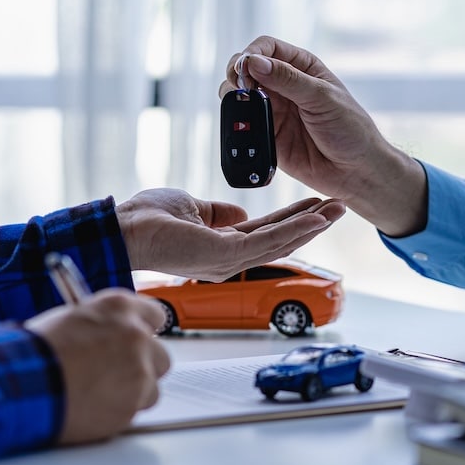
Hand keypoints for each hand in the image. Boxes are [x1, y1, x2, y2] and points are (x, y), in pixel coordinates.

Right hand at [24, 289, 170, 443]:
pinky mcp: (132, 404)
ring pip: (150, 387)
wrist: (23, 385)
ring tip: (98, 394)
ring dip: (132, 392)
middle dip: (144, 365)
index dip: (145, 330)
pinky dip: (118, 412)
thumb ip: (102, 326)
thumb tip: (113, 335)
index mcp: (120, 308)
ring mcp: (139, 372)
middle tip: (118, 373)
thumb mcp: (70, 319)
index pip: (155, 315)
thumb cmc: (36, 352)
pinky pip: (134, 410)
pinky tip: (92, 408)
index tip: (138, 341)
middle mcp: (136, 336)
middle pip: (160, 355)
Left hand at [115, 188, 345, 281]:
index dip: (294, 218)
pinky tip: (315, 218)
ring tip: (337, 209)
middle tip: (340, 205)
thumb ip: (219, 213)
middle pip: (281, 239)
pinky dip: (294, 229)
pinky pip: (267, 241)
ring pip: (280, 242)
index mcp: (224, 247)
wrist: (124, 228)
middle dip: (313, 222)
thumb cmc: (148, 219)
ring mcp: (229, 261)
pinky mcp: (224, 255)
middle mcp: (230, 260)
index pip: (268, 232)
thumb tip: (239, 213)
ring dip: (311, 225)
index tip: (317, 203)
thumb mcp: (192, 207)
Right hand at [219, 36, 427, 236]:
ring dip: (233, 97)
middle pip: (247, 68)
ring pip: (240, 95)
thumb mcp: (322, 98)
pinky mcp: (268, 135)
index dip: (252, 53)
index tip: (246, 67)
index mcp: (302, 68)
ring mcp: (274, 110)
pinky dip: (236, 122)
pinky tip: (243, 125)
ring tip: (242, 106)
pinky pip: (243, 124)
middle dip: (237, 73)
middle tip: (241, 87)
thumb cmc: (350, 129)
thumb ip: (288, 79)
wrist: (356, 171)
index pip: (267, 47)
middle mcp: (285, 86)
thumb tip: (254, 62)